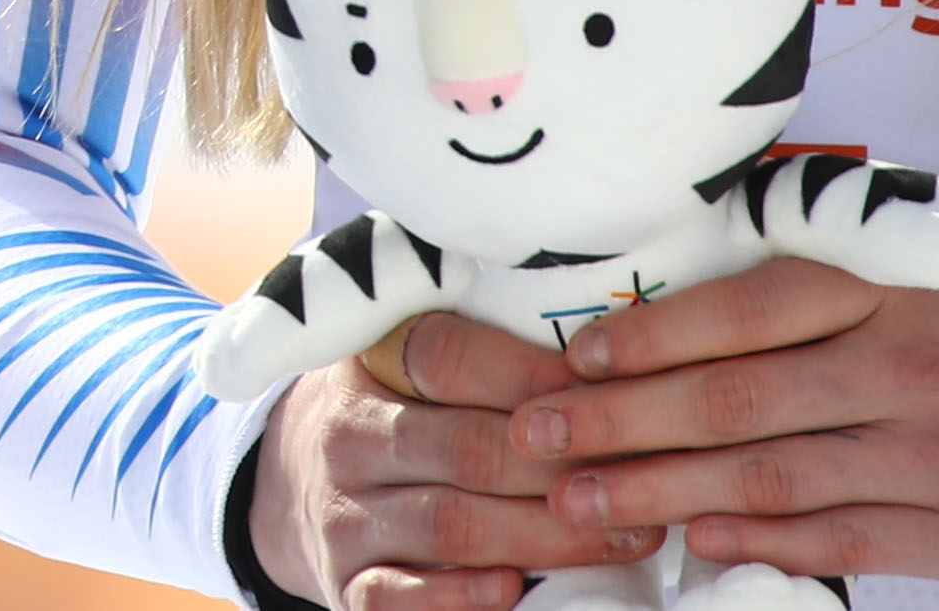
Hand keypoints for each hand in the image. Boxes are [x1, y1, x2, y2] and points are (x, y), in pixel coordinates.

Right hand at [249, 312, 657, 610]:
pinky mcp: (345, 582)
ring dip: (547, 537)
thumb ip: (488, 351)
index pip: (447, 355)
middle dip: (565, 469)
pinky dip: (459, 597)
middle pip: (467, 448)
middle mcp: (349, 433)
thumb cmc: (397, 413)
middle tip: (646, 480)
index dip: (534, 375)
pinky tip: (514, 589)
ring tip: (626, 540)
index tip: (611, 392)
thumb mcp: (411, 362)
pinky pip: (398, 596)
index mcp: (369, 362)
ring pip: (451, 525)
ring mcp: (343, 511)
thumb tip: (610, 359)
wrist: (292, 481)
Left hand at [508, 259, 938, 584]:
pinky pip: (840, 540)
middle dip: (621, 423)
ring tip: (583, 499)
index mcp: (882, 292)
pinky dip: (760, 542)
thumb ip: (806, 285)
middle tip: (538, 438)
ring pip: (772, 476)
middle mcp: (901, 369)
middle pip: (735, 400)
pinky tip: (693, 542)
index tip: (570, 360)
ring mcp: (930, 457)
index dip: (647, 337)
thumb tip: (674, 312)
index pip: (741, 312)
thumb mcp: (909, 269)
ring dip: (664, 491)